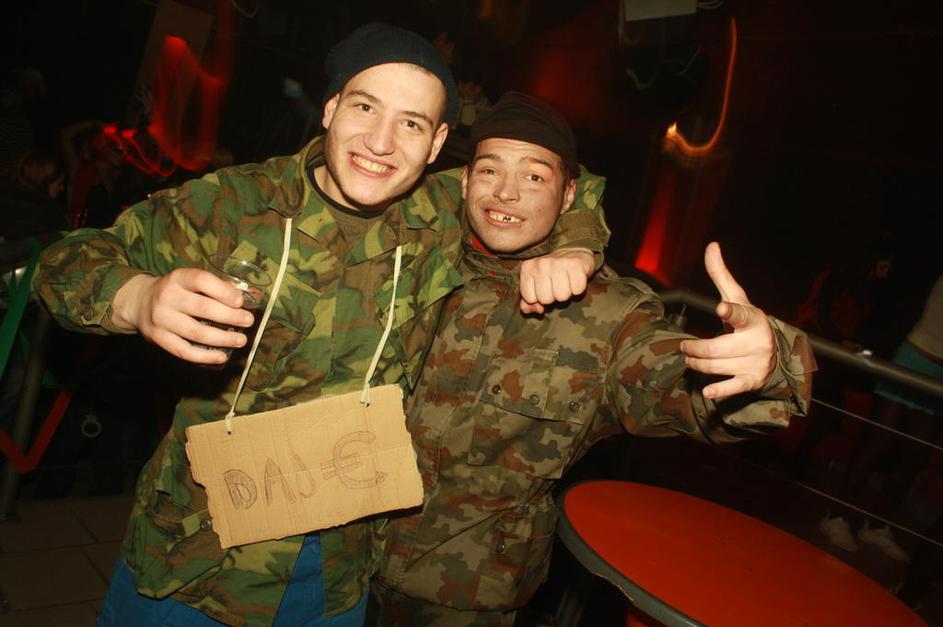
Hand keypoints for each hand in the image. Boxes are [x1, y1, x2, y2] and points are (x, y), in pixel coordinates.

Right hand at [111, 269, 253, 364]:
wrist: (139, 302)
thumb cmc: (176, 291)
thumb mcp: (188, 281)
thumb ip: (213, 287)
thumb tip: (247, 296)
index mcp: (178, 278)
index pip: (201, 280)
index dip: (223, 291)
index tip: (241, 301)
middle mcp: (167, 297)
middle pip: (202, 308)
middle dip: (230, 316)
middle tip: (248, 321)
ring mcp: (161, 319)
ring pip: (195, 332)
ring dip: (222, 338)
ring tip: (241, 340)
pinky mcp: (157, 338)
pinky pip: (183, 350)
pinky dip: (204, 356)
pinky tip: (221, 357)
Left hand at [519, 247, 594, 313]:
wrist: (572, 253)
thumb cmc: (551, 274)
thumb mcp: (535, 285)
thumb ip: (528, 302)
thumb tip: (538, 310)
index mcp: (528, 268)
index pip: (530, 298)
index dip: (538, 298)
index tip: (544, 288)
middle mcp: (541, 264)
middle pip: (546, 299)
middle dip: (553, 296)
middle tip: (557, 285)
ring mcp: (558, 263)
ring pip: (562, 296)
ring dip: (566, 293)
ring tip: (566, 282)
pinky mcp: (576, 265)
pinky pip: (577, 290)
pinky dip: (578, 288)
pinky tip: (574, 279)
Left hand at [679, 242, 775, 399]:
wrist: (774, 351)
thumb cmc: (747, 321)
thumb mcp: (737, 298)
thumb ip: (721, 275)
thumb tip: (711, 245)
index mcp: (752, 318)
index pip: (740, 314)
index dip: (730, 311)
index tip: (721, 308)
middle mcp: (756, 341)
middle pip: (716, 348)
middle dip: (695, 348)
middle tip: (684, 346)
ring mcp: (755, 362)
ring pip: (716, 366)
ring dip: (696, 363)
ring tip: (689, 359)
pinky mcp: (752, 380)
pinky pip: (734, 387)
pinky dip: (720, 390)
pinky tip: (707, 392)